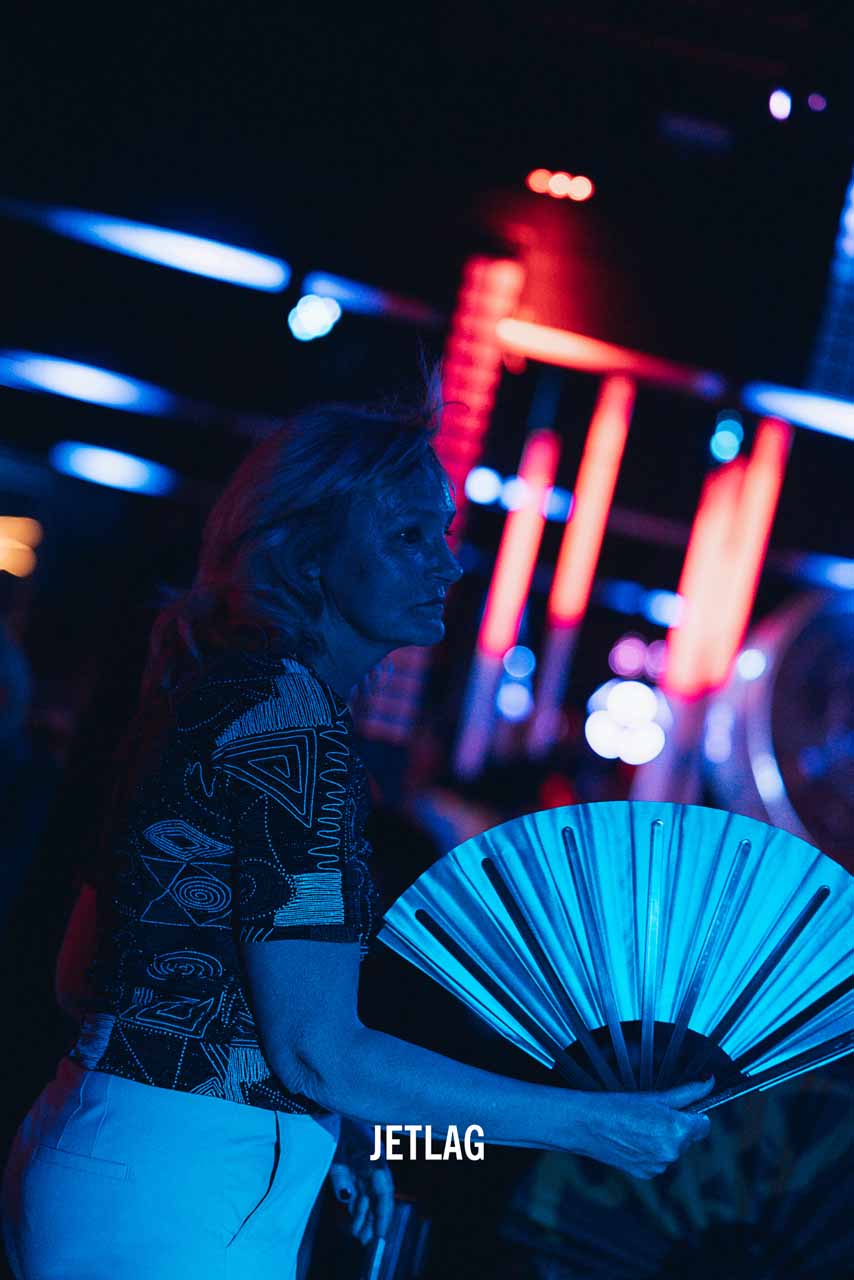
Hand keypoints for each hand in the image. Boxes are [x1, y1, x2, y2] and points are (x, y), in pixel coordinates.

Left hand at [328, 1118, 394, 1245]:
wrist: (326, 1106)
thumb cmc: (332, 1123)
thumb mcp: (335, 1146)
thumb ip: (340, 1171)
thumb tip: (346, 1195)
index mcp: (371, 1154)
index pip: (383, 1188)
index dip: (384, 1212)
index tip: (381, 1233)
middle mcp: (371, 1160)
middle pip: (376, 1195)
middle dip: (373, 1219)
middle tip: (366, 1241)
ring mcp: (363, 1162)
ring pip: (367, 1193)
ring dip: (364, 1214)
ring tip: (358, 1234)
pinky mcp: (354, 1163)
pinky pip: (359, 1187)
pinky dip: (357, 1203)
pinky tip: (354, 1216)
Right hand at [569, 1076, 714, 1179]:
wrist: (586, 1124)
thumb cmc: (617, 1105)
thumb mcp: (655, 1095)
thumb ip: (688, 1091)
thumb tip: (709, 1081)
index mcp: (677, 1130)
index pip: (704, 1124)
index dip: (692, 1113)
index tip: (678, 1107)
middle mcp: (672, 1153)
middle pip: (688, 1137)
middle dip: (676, 1126)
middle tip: (651, 1113)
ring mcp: (659, 1166)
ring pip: (672, 1149)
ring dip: (663, 1139)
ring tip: (638, 1126)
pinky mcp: (646, 1174)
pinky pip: (658, 1160)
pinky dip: (651, 1151)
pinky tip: (633, 1139)